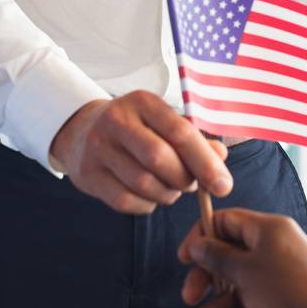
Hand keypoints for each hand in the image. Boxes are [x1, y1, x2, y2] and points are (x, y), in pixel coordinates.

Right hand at [50, 93, 231, 215]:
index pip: (180, 132)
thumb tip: (220, 157)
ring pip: (143, 184)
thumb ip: (194, 139)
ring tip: (170, 189)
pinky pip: (125, 201)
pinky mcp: (88, 174)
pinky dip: (146, 205)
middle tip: (191, 185)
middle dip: (184, 180)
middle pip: (160, 159)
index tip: (224, 185)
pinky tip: (149, 196)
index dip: (206, 162)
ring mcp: (98, 148)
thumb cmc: (136, 128)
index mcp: (142, 102)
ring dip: (167, 195)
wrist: (82, 131)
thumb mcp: (164, 122)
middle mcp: (116, 120)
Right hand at [178, 208, 306, 307]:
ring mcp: (277, 283)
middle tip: (189, 296)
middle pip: (228, 260)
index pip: (228, 222)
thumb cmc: (290, 289)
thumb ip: (217, 256)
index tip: (184, 258)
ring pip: (237, 292)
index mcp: (268, 231)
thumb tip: (199, 245)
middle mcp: (273, 253)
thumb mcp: (245, 269)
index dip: (203, 236)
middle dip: (205, 280)